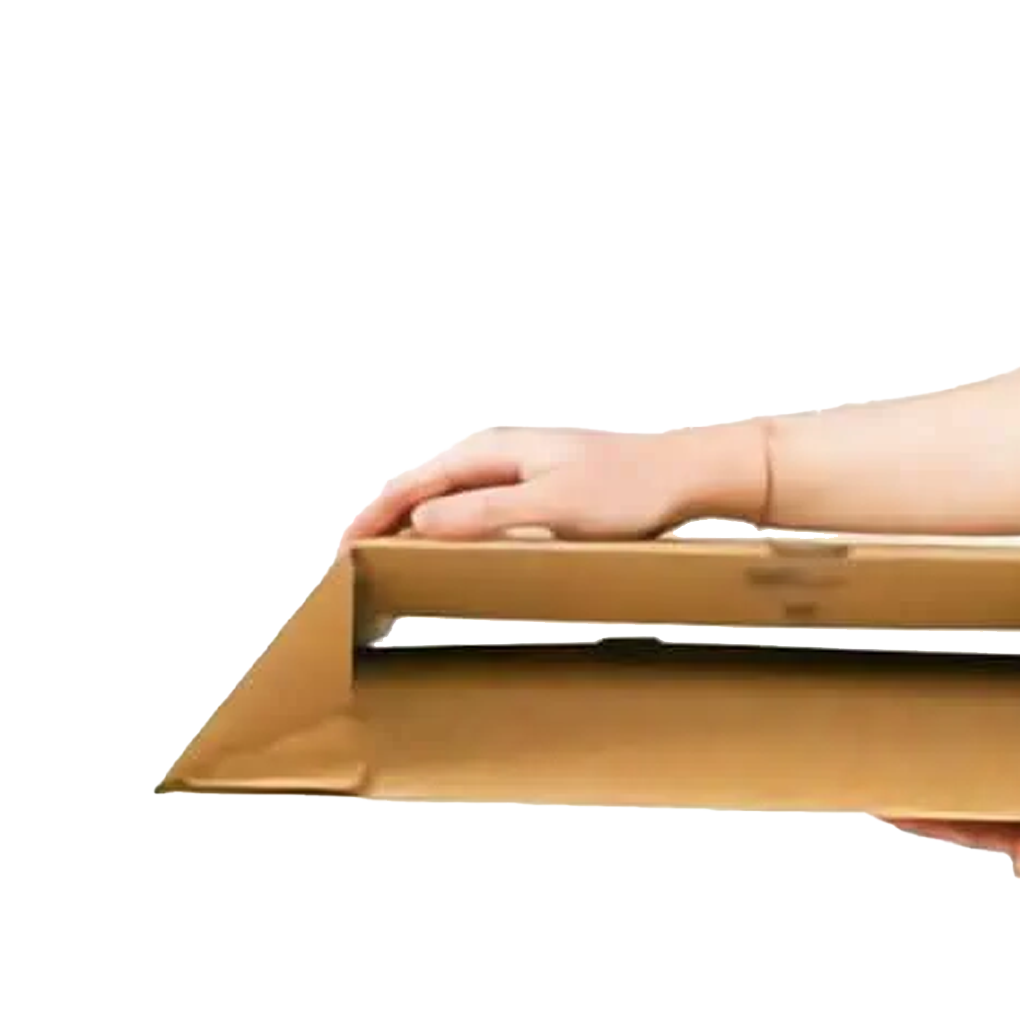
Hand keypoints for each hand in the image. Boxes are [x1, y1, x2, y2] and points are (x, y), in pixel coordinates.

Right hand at [338, 423, 767, 546]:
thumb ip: (485, 515)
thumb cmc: (628, 490)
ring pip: (435, 500)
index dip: (362, 522)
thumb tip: (417, 524)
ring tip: (372, 568)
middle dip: (370, 526)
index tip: (333, 560)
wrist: (683, 473)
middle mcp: (489, 451)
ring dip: (400, 530)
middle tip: (339, 574)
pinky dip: (437, 531)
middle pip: (411, 490)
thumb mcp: (553, 508)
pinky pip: (463, 508)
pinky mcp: (526, 485)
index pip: (404, 486)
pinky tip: (434, 556)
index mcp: (486, 450)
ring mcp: (507, 467)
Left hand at [887, 680, 1019, 875]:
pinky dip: (981, 741)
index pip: (976, 832)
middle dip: (924, 801)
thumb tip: (1019, 868)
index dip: (926, 824)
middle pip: (974, 808)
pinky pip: (1012, 743)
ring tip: (899, 756)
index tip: (881, 809)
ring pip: (988, 778)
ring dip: (948, 771)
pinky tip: (951, 727)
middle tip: (870, 779)